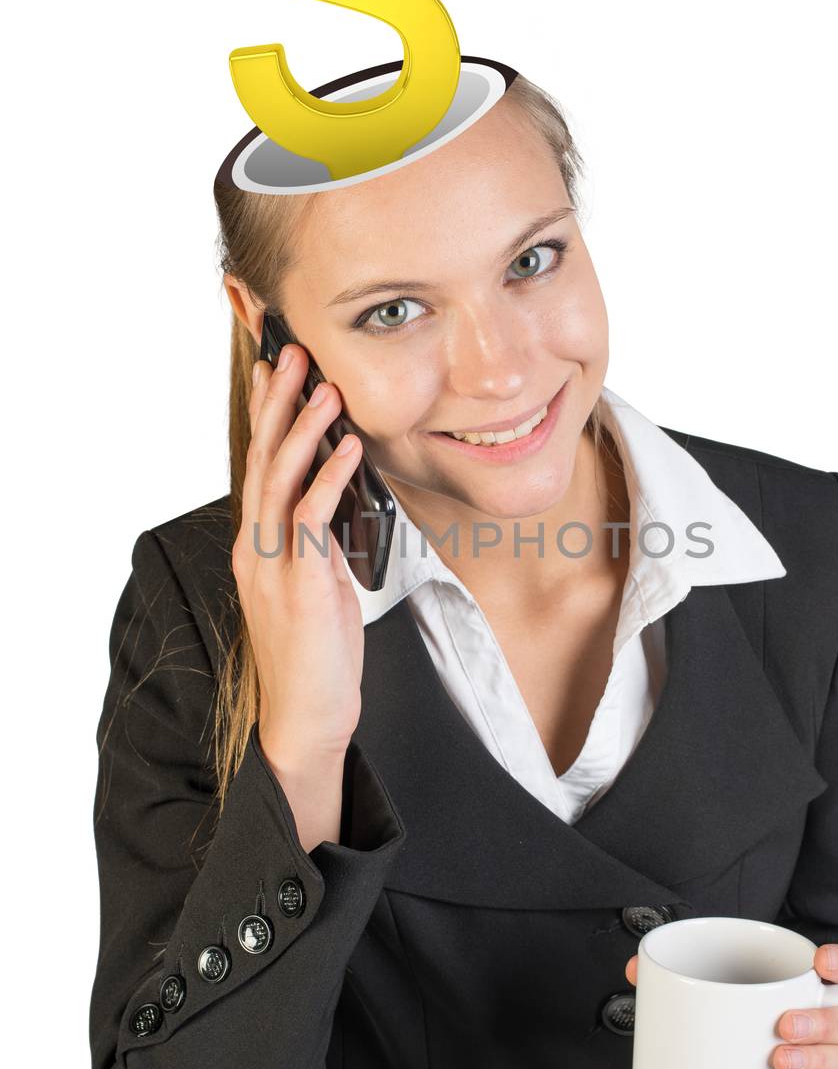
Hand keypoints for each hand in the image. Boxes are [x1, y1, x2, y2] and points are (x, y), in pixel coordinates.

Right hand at [232, 342, 366, 840]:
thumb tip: (340, 494)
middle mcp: (257, 547)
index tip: (276, 367)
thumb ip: (320, 539)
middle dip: (278, 404)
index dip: (267, 414)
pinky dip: (330, 479)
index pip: (259, 465)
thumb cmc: (318, 653)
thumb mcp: (320, 583)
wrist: (307, 716)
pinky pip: (312, 521)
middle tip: (293, 352)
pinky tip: (349, 449)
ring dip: (303, 430)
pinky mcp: (300, 586)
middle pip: (263, 460)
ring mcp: (274, 566)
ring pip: (281, 482)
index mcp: (259, 544)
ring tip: (324, 387)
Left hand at [624, 941, 837, 1068]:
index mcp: (807, 988)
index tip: (821, 963)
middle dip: (821, 1023)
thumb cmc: (734, 1017)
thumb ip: (677, 975)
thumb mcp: (709, 990)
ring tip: (777, 1064)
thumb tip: (635, 971)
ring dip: (815, 1061)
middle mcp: (828, 1024)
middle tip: (782, 1026)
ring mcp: (827, 1063)